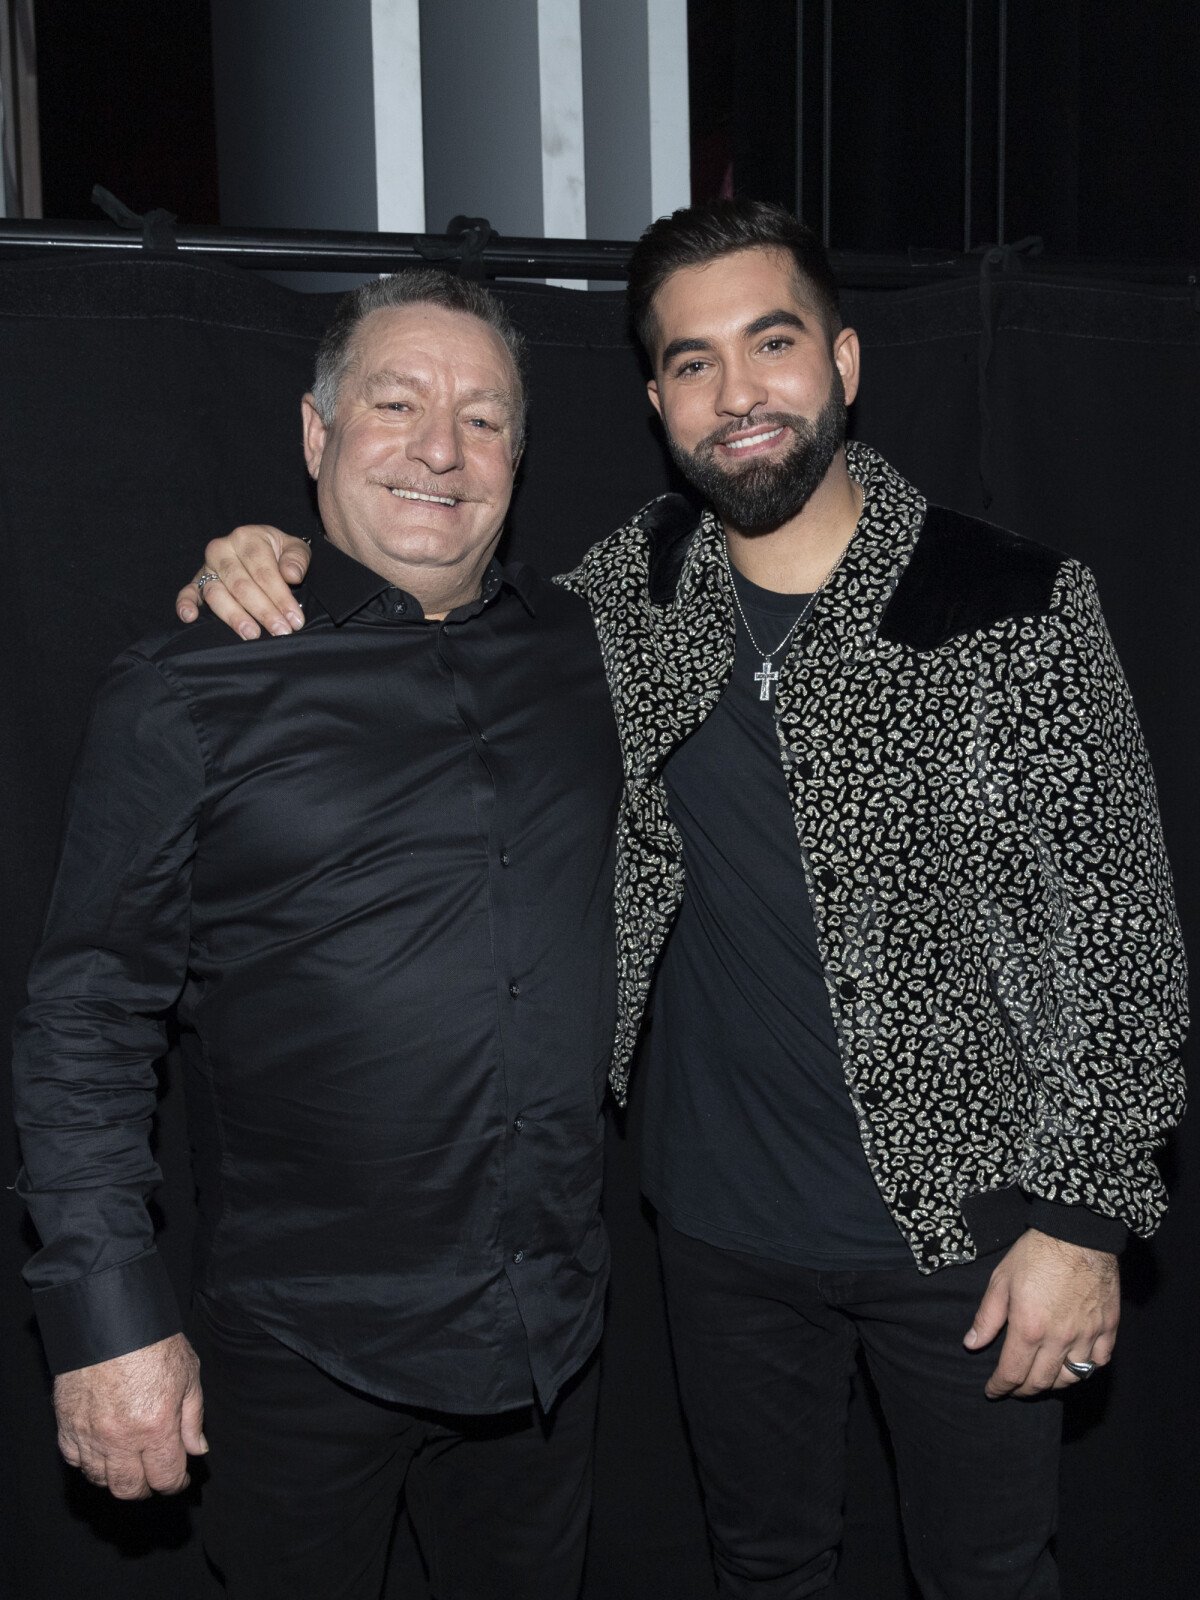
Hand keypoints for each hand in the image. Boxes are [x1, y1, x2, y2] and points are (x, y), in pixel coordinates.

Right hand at [53, 1332, 207, 1498]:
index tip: (179, 1479)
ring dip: (116, 1478)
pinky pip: (75, 1460)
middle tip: (153, 1477)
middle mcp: (121, 1438)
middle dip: (145, 1488)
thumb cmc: (153, 1341)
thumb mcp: (188, 1373)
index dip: (175, 1483)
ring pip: (99, 1480)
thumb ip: (193, 1417)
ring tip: (129, 1465)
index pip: (165, 1477)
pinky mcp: (66, 1424)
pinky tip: (102, 1451)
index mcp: (156, 1426)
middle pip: (129, 1488)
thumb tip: (197, 1449)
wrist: (111, 1318)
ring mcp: (90, 1434)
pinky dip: (88, 1463)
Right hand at [176, 525, 311, 637]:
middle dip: (263, 611)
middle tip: (280, 631)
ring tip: (252, 634)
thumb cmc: (280, 552)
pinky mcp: (198, 581)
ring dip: (234, 616)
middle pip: (241, 585)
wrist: (262, 548)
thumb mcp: (295, 548)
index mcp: (246, 538)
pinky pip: (188, 592)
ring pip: (217, 594)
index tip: (295, 619)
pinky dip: (186, 604)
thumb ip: (297, 559)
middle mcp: (222, 550)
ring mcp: (207, 567)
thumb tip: (292, 575)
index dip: (280, 597)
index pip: (263, 572)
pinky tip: (190, 617)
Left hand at [963, 1229, 1118, 1397]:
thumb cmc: (1035, 1254)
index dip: (1000, 1387)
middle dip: (1023, 1390)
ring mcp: (1087, 1335)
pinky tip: (1074, 1364)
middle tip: (1013, 1387)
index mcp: (1029, 1328)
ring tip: (1041, 1378)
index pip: (1012, 1373)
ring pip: (1072, 1378)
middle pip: (1041, 1382)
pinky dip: (1086, 1369)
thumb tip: (971, 1344)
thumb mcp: (1001, 1280)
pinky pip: (1099, 1362)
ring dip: (1053, 1383)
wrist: (1078, 1233)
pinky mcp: (1108, 1327)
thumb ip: (987, 1317)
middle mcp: (1059, 1339)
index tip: (992, 1391)